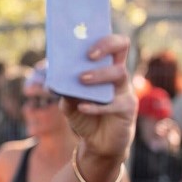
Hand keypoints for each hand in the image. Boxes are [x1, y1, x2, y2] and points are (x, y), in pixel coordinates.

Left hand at [61, 34, 136, 160]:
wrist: (97, 143)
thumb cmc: (84, 116)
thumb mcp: (69, 103)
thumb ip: (65, 90)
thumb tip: (54, 79)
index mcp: (105, 69)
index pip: (111, 44)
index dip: (102, 38)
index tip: (84, 41)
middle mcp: (118, 76)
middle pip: (121, 48)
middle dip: (105, 46)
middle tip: (88, 55)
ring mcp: (125, 92)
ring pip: (119, 74)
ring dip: (98, 75)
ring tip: (81, 80)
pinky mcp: (127, 110)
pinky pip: (114, 104)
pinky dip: (96, 105)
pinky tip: (82, 107)